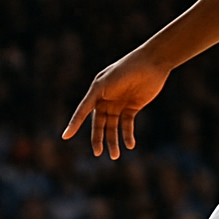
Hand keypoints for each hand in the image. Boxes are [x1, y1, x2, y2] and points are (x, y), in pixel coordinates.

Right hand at [61, 44, 169, 158]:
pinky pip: (127, 124)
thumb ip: (97, 95)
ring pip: (113, 127)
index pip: (83, 111)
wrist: (152, 62)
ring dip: (114, 141)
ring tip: (115, 156)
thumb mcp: (108, 81)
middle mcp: (106, 99)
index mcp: (97, 91)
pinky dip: (128, 135)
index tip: (65, 136)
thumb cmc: (128, 68)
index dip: (74, 124)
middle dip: (98, 139)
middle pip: (99, 123)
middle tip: (99, 153)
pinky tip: (130, 144)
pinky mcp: (133, 106)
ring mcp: (119, 104)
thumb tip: (87, 108)